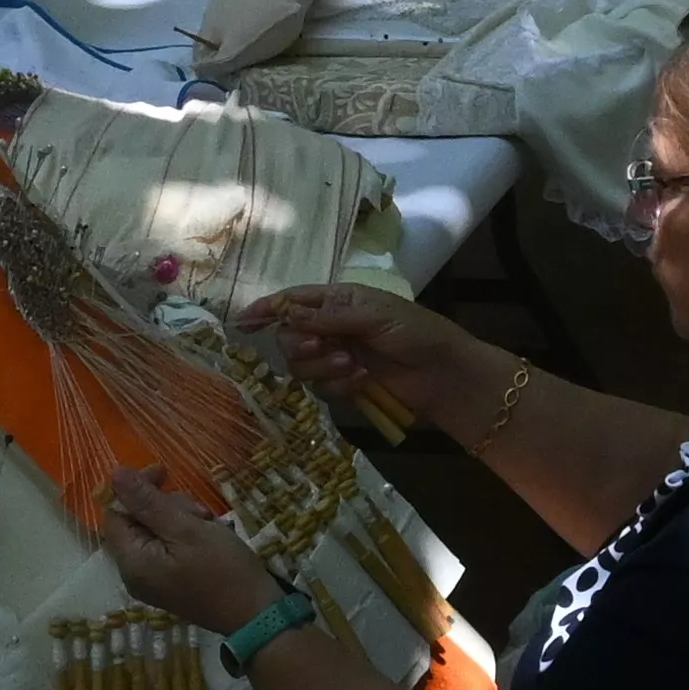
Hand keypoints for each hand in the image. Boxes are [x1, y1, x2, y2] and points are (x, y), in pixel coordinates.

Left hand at [102, 469, 281, 633]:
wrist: (258, 615)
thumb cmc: (222, 570)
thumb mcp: (185, 529)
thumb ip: (147, 502)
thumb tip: (115, 475)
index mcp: (131, 562)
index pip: (116, 513)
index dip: (135, 490)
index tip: (164, 473)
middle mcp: (136, 573)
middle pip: (137, 521)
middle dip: (166, 506)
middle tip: (199, 512)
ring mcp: (155, 579)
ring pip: (157, 531)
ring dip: (182, 518)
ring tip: (210, 525)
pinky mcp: (174, 581)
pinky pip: (171, 547)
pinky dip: (189, 535)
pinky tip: (212, 535)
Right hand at [239, 284, 504, 435]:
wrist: (446, 375)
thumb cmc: (416, 333)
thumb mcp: (373, 315)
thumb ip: (329, 315)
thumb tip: (287, 313)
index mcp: (338, 301)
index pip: (292, 301)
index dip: (266, 310)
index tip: (242, 322)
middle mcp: (332, 328)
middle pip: (289, 336)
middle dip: (302, 344)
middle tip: (324, 349)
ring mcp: (337, 358)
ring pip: (302, 366)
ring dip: (323, 368)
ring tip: (353, 367)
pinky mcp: (345, 385)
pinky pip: (321, 388)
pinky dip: (339, 386)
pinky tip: (363, 382)